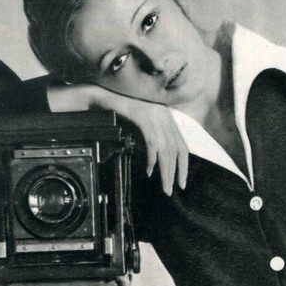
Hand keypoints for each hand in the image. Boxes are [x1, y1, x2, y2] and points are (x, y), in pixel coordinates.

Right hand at [46, 82, 187, 195]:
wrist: (102, 96)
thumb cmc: (119, 113)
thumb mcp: (141, 126)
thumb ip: (152, 139)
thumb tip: (159, 163)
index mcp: (167, 118)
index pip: (182, 146)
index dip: (183, 166)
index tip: (181, 183)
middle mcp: (164, 115)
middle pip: (176, 150)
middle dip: (175, 173)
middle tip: (170, 190)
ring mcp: (154, 114)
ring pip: (166, 149)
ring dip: (165, 171)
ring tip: (163, 186)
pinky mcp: (142, 116)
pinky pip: (152, 142)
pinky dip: (152, 159)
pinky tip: (149, 170)